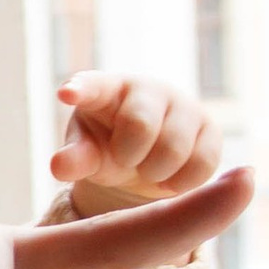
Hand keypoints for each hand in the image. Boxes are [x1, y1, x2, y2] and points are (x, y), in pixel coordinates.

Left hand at [50, 72, 223, 211]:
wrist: (147, 161)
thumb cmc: (108, 150)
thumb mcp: (87, 156)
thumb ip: (75, 158)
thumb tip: (58, 166)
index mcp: (107, 90)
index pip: (92, 85)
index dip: (82, 89)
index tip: (67, 94)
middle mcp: (147, 89)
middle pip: (140, 124)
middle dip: (129, 154)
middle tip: (126, 161)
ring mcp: (182, 105)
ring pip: (174, 147)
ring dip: (156, 172)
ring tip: (147, 170)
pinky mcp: (210, 129)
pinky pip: (202, 163)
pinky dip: (182, 182)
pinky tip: (169, 177)